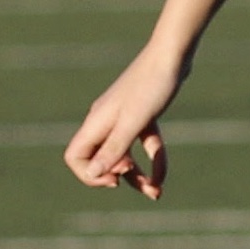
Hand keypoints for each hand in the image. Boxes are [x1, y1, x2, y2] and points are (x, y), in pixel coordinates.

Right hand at [64, 45, 187, 198]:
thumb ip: (114, 148)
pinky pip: (144, 147)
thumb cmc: (152, 85)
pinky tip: (163, 179)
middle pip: (101, 161)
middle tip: (137, 179)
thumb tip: (94, 174)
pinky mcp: (144, 118)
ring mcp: (125, 120)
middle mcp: (106, 123)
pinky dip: (154, 162)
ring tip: (156, 192)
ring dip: (138, 178)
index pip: (75, 157)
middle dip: (118, 178)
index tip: (113, 179)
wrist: (173, 55)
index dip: (90, 175)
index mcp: (97, 122)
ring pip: (125, 158)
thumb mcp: (134, 121)